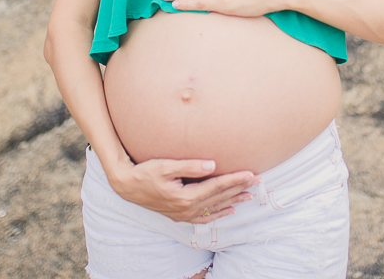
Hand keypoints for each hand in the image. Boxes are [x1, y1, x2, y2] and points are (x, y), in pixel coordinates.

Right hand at [110, 157, 256, 222]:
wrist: (127, 186)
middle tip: (257, 181)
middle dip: (239, 189)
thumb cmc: (145, 172)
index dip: (234, 180)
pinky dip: (218, 215)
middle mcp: (186, 209)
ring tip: (249, 196)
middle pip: (219, 198)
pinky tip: (229, 211)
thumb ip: (189, 166)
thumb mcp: (165, 165)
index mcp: (185, 196)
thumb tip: (212, 165)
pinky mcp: (179, 215)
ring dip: (233, 201)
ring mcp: (183, 214)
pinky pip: (204, 218)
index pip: (216, 187)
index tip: (250, 174)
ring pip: (214, 209)